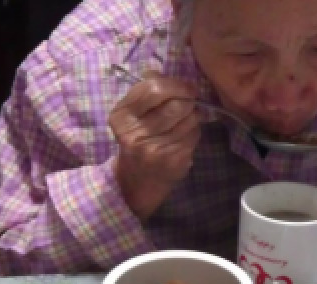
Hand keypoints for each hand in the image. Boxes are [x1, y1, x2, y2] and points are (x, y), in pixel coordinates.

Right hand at [109, 71, 200, 220]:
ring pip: (189, 120)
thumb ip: (144, 91)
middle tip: (189, 103)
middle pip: (176, 105)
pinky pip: (194, 136)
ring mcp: (154, 150)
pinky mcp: (172, 161)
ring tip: (185, 120)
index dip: (175, 85)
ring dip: (193, 117)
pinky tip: (185, 135)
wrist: (138, 179)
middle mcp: (134, 134)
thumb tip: (159, 71)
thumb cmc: (138, 138)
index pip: (154, 90)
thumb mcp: (132, 114)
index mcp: (121, 116)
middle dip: (187, 101)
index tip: (186, 87)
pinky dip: (194, 132)